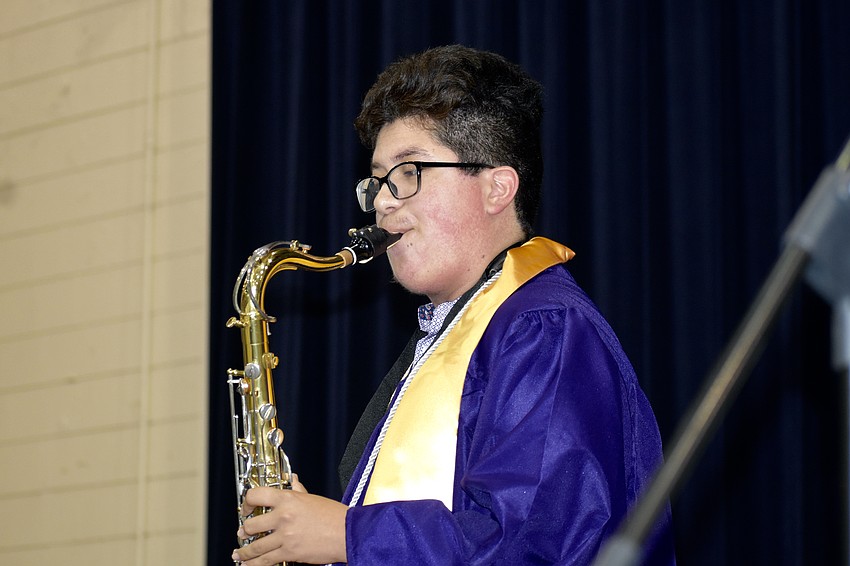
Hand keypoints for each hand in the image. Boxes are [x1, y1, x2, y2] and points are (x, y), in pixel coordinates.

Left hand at [232, 477, 347, 564]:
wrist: (347, 533)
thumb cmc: (333, 516)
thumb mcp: (313, 498)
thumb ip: (298, 490)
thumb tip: (293, 480)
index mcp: (288, 499)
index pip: (256, 495)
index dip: (246, 503)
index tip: (246, 508)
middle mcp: (283, 516)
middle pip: (250, 525)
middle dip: (243, 531)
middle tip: (243, 533)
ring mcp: (285, 536)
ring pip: (254, 547)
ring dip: (244, 551)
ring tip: (239, 553)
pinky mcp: (289, 553)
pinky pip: (265, 561)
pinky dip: (254, 564)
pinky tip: (249, 564)